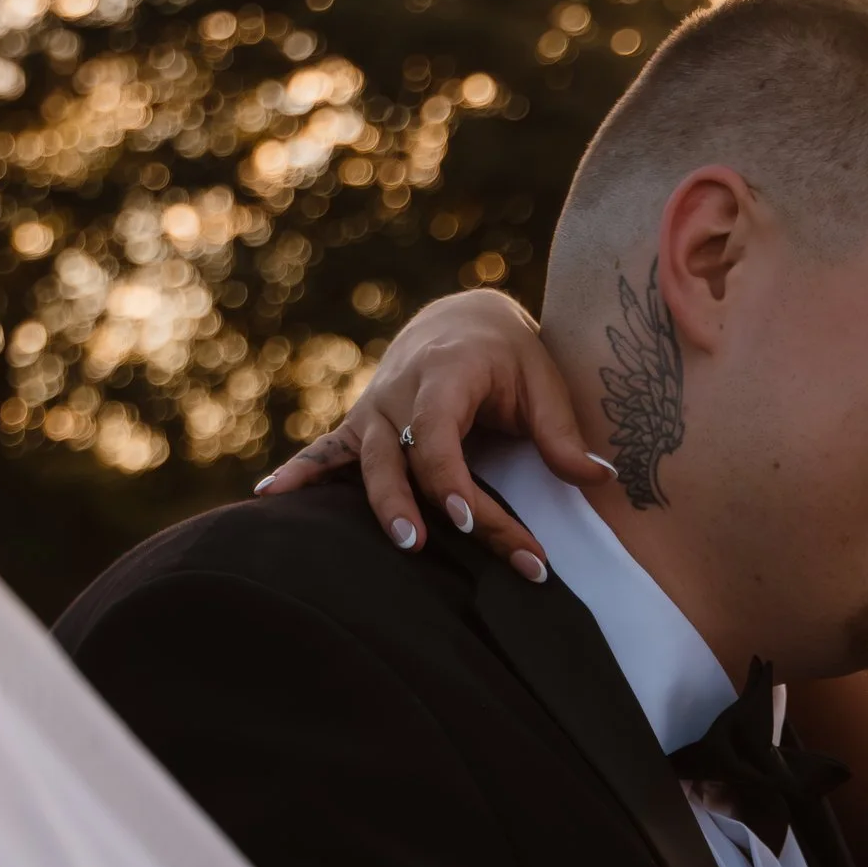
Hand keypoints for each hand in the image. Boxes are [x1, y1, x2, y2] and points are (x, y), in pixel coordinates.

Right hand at [252, 289, 611, 577]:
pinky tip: (267, 498)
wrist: (464, 319)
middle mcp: (400, 391)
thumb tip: (600, 477)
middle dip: (409, 506)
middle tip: (420, 547)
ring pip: (364, 462)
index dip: (450, 483)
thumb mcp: (543, 379)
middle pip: (399, 459)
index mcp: (445, 375)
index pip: (440, 438)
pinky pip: (325, 450)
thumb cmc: (510, 353)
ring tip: (385, 542)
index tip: (466, 521)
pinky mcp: (363, 425)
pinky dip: (299, 473)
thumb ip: (562, 434)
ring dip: (371, 504)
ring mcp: (374, 409)